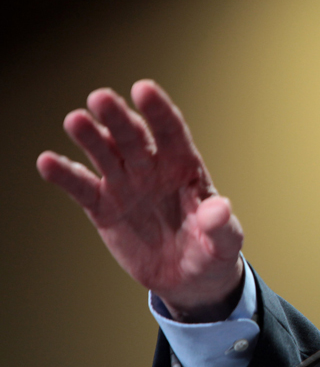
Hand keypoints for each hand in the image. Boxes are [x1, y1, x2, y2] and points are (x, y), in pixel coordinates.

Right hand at [37, 80, 244, 322]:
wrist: (189, 278)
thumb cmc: (211, 251)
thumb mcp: (224, 243)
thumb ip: (221, 225)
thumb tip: (221, 209)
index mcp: (185, 166)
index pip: (171, 131)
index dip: (158, 110)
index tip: (143, 88)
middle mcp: (152, 168)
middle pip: (133, 136)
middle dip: (118, 116)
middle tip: (100, 97)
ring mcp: (126, 185)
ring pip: (105, 154)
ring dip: (90, 137)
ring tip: (75, 120)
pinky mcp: (104, 208)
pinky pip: (82, 188)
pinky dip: (64, 175)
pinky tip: (47, 162)